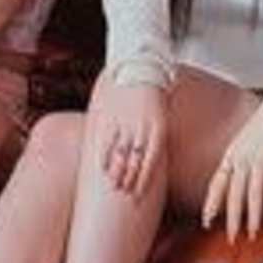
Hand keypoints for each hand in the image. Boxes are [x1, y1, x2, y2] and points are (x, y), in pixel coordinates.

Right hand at [90, 75, 165, 196]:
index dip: (143, 181)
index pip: (150, 163)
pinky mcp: (112, 118)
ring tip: (115, 186)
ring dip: (117, 173)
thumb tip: (151, 161)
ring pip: (120, 155)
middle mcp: (142, 130)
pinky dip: (104, 157)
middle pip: (135, 162)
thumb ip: (155, 139)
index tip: (138, 194)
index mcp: (158, 130)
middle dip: (130, 180)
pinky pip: (106, 142)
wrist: (140, 68)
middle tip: (125, 194)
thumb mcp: (161, 117)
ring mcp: (125, 124)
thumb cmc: (153, 96)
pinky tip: (102, 169)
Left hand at [201, 87, 262, 238]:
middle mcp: (243, 157)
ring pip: (253, 190)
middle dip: (232, 217)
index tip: (206, 221)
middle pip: (235, 192)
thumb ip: (238, 162)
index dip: (212, 202)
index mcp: (232, 155)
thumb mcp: (244, 143)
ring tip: (252, 232)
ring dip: (252, 213)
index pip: (218, 182)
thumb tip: (232, 180)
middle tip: (231, 238)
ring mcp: (259, 155)